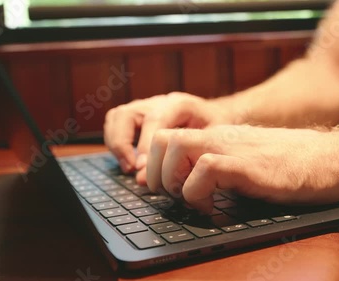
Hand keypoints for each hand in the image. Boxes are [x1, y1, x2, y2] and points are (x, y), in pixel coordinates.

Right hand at [104, 92, 234, 182]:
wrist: (222, 117)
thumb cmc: (218, 131)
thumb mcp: (211, 143)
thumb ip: (182, 159)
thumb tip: (143, 179)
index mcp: (180, 104)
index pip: (154, 120)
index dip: (144, 145)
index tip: (141, 168)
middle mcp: (160, 102)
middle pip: (127, 114)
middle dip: (123, 143)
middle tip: (132, 168)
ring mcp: (148, 107)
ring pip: (118, 116)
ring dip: (116, 142)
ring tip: (128, 166)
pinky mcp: (141, 116)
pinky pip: (117, 122)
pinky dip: (117, 141)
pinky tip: (129, 161)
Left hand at [146, 125, 338, 213]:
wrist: (330, 160)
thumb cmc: (291, 168)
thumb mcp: (245, 164)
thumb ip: (218, 170)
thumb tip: (191, 188)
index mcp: (216, 137)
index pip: (165, 138)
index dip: (155, 166)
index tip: (166, 191)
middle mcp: (218, 137)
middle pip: (161, 140)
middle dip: (157, 174)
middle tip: (175, 197)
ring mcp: (232, 148)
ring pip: (175, 149)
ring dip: (175, 182)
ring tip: (195, 202)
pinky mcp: (246, 165)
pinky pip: (205, 170)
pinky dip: (198, 194)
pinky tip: (213, 209)